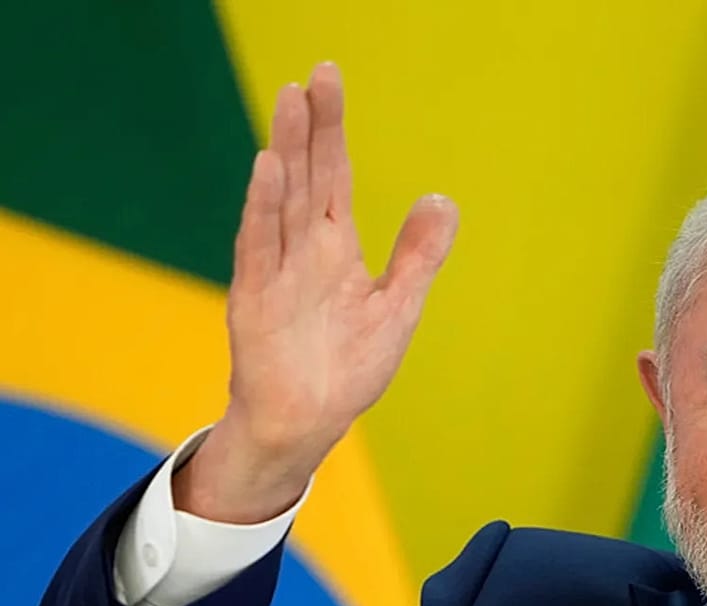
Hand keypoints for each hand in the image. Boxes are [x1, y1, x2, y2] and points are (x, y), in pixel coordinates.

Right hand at [174, 62, 458, 522]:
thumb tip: (443, 199)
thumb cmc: (347, 367)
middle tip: (313, 75)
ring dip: (285, 152)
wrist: (308, 423)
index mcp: (335, 247)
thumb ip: (417, 255)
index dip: (331, 128)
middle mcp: (302, 249)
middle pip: (305, 175)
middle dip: (310, 126)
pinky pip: (259, 247)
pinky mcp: (256, 299)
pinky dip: (262, 209)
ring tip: (290, 105)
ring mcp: (276, 271)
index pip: (333, 174)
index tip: (327, 77)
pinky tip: (268, 170)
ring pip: (280, 199)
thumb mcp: (397, 307)